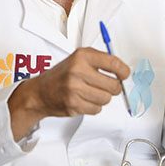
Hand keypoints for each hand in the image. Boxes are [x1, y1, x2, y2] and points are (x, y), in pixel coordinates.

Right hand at [7, 47, 129, 140]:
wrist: (40, 92)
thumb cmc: (61, 75)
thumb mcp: (78, 59)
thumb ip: (100, 61)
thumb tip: (123, 70)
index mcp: (82, 56)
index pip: (113, 63)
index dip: (123, 71)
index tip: (125, 74)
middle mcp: (78, 71)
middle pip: (113, 85)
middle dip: (113, 88)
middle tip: (106, 86)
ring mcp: (75, 89)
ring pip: (106, 99)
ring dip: (102, 98)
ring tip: (91, 92)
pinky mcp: (73, 105)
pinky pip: (97, 109)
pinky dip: (94, 106)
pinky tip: (83, 100)